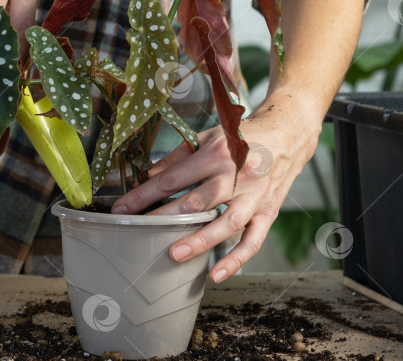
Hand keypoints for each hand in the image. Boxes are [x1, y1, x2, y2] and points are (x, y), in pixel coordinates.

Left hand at [110, 96, 320, 281]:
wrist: (286, 135)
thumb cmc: (240, 137)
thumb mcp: (206, 138)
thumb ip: (177, 157)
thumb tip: (149, 176)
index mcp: (215, 154)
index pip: (173, 178)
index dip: (145, 194)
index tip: (123, 208)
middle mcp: (236, 175)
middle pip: (196, 201)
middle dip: (164, 217)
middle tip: (138, 231)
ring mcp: (254, 196)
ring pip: (225, 223)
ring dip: (199, 240)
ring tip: (174, 254)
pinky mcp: (268, 212)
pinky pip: (253, 240)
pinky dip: (236, 259)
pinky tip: (216, 274)